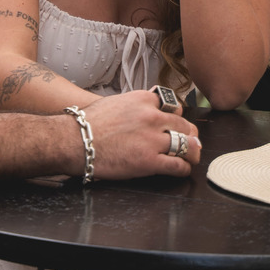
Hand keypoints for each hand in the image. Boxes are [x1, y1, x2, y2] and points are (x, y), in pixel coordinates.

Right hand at [82, 90, 201, 179]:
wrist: (76, 140)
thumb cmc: (90, 123)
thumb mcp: (118, 102)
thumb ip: (137, 105)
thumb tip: (147, 109)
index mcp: (144, 99)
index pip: (174, 105)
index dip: (177, 116)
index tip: (177, 123)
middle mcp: (152, 116)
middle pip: (184, 124)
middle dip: (189, 134)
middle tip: (192, 141)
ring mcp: (152, 139)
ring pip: (186, 144)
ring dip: (192, 151)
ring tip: (193, 156)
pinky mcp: (149, 161)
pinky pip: (177, 165)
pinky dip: (184, 168)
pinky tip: (183, 169)